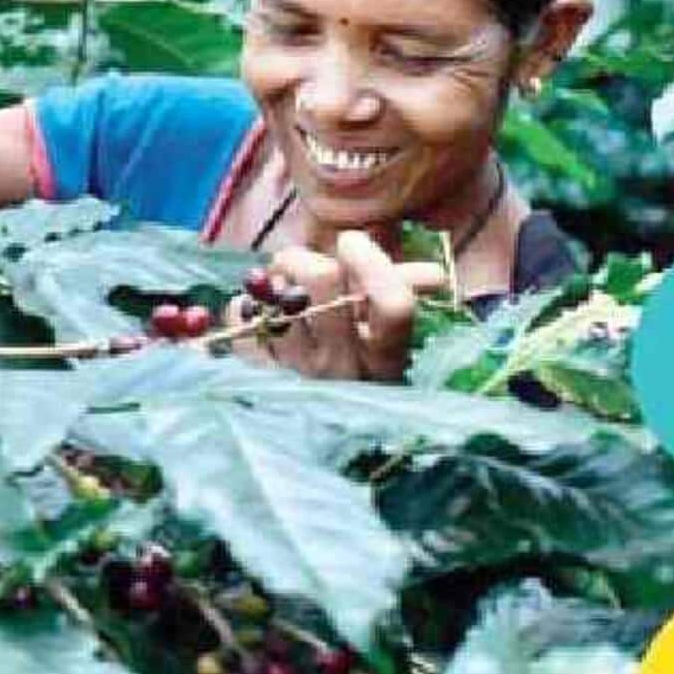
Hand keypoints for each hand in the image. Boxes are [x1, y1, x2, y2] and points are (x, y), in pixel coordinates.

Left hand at [235, 230, 446, 380]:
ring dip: (274, 277)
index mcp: (384, 359)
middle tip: (302, 265)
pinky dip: (245, 301)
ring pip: (277, 288)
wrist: (297, 430)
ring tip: (280, 290)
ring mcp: (294, 370)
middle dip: (307, 257)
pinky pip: (239, 309)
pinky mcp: (252, 369)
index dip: (373, 262)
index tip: (352, 243)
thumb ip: (402, 296)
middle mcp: (340, 367)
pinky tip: (258, 314)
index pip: (393, 305)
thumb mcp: (383, 339)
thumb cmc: (350, 366)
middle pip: (322, 278)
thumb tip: (434, 276)